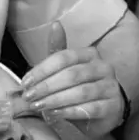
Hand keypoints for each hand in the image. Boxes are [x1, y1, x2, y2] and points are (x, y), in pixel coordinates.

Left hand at [19, 22, 125, 138]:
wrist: (105, 111)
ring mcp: (111, 87)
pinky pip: (90, 108)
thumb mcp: (67, 68)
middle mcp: (103, 67)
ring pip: (80, 92)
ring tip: (38, 106)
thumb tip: (55, 24)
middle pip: (71, 74)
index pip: (64, 57)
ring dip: (55, 100)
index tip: (25, 83)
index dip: (42, 70)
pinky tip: (54, 114)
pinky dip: (69, 111)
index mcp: (90, 54)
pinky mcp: (113, 106)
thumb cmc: (81, 87)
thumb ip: (58, 51)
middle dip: (46, 86)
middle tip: (29, 97)